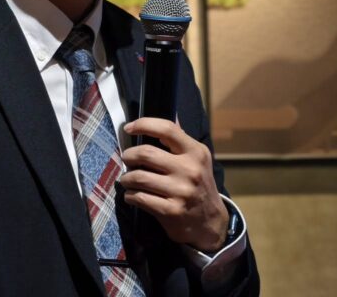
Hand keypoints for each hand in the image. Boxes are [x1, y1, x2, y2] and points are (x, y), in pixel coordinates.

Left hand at [119, 117, 228, 252]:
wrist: (210, 222)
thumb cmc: (198, 185)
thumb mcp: (197, 160)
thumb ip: (181, 139)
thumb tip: (170, 113)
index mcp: (196, 152)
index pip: (167, 129)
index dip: (144, 124)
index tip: (128, 128)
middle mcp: (190, 170)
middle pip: (146, 153)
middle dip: (129, 155)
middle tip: (126, 158)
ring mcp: (181, 191)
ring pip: (138, 177)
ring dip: (126, 178)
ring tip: (127, 179)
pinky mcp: (171, 210)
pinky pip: (139, 197)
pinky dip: (130, 195)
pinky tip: (132, 195)